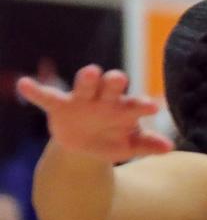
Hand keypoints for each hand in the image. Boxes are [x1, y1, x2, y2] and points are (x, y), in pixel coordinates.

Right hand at [17, 65, 172, 162]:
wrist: (85, 145)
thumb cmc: (114, 139)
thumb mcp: (129, 145)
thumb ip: (147, 144)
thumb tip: (169, 147)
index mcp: (125, 109)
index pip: (135, 104)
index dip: (142, 105)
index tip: (153, 107)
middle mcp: (105, 99)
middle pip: (111, 87)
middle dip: (114, 82)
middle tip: (119, 78)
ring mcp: (82, 100)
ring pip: (85, 86)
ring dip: (88, 79)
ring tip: (91, 72)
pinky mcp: (60, 105)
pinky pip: (46, 96)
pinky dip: (36, 90)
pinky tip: (24, 84)